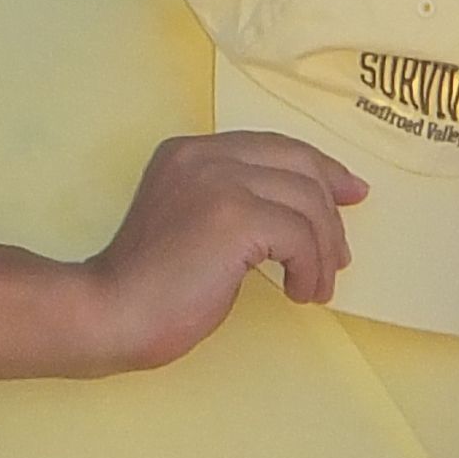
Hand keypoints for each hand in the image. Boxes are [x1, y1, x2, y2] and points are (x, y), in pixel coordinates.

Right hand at [75, 132, 358, 372]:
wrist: (109, 312)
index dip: (319, 167)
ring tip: (315, 286)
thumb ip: (234, 202)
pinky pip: (301, 235)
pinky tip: (298, 292)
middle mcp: (205, 155)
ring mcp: (219, 182)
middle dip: (332, 208)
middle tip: (342, 254)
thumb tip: (306, 211)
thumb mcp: (192, 222)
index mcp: (190, 151)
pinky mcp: (234, 217)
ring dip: (324, 251)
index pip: (273, 145)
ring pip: (307, 201)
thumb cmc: (149, 286)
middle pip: (299, 163)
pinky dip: (311, 267)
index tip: (349, 193)